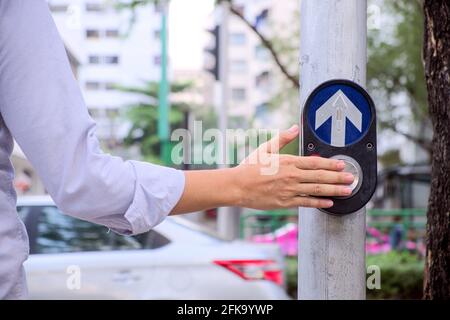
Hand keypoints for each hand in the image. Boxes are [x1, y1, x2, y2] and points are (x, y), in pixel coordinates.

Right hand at [233, 125, 353, 208]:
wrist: (237, 186)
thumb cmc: (249, 167)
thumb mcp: (265, 149)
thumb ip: (282, 139)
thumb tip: (294, 127)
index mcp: (288, 162)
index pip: (315, 162)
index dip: (331, 164)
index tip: (342, 165)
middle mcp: (292, 176)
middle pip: (320, 176)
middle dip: (338, 178)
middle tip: (351, 178)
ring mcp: (289, 190)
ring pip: (316, 189)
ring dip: (334, 190)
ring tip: (347, 190)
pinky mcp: (285, 202)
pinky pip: (306, 202)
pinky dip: (319, 202)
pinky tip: (329, 202)